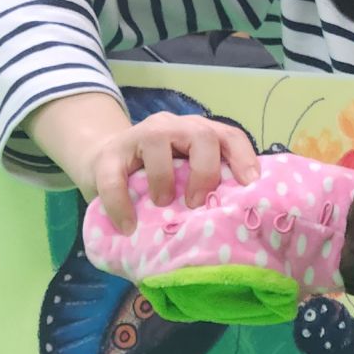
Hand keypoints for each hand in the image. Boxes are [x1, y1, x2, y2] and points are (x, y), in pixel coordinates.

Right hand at [90, 113, 259, 231]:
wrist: (102, 163)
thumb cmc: (156, 176)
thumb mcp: (186, 177)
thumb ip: (207, 188)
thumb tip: (235, 223)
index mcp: (199, 134)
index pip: (229, 136)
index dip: (244, 157)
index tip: (250, 184)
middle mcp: (174, 127)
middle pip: (202, 135)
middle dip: (205, 170)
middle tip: (197, 203)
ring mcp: (140, 135)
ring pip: (157, 142)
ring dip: (163, 178)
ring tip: (162, 204)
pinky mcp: (109, 154)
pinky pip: (115, 177)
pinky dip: (121, 204)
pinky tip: (127, 226)